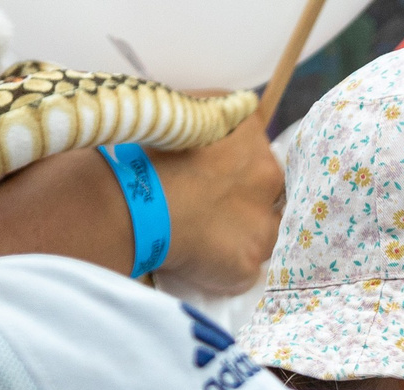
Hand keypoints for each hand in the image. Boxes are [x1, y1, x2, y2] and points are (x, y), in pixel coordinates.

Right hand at [152, 116, 286, 294]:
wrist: (133, 204)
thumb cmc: (148, 152)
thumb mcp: (182, 108)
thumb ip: (216, 109)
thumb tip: (236, 109)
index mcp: (251, 138)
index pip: (259, 147)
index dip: (239, 160)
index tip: (218, 170)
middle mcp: (268, 177)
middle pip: (270, 187)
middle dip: (248, 194)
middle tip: (213, 203)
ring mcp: (263, 224)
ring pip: (267, 230)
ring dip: (246, 231)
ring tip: (210, 234)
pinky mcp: (248, 262)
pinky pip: (246, 267)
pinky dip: (229, 265)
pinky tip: (204, 259)